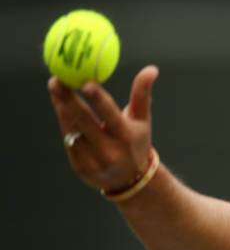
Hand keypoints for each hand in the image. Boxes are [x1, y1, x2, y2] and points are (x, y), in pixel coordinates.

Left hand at [48, 65, 159, 193]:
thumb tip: (152, 69)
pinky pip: (68, 141)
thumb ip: (142, 94)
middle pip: (84, 121)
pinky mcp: (81, 168)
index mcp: (126, 137)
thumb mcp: (142, 120)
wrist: (131, 181)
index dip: (97, 98)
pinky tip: (63, 111)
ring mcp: (94, 161)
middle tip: (57, 80)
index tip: (85, 82)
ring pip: (72, 130)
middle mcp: (110, 151)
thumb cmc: (136, 142)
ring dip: (62, 109)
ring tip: (56, 90)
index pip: (110, 115)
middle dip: (67, 99)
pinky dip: (65, 125)